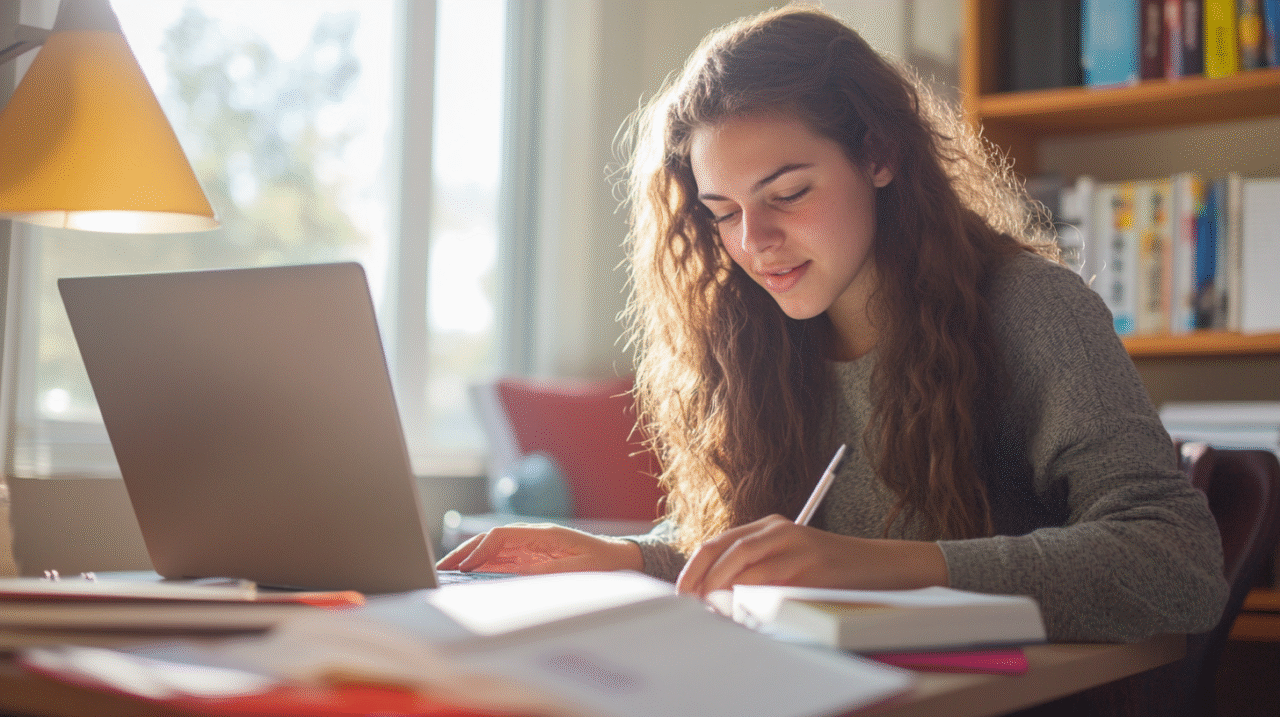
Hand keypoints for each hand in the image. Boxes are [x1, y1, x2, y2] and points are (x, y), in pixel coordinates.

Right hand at [436, 523, 643, 574]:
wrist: (620, 560)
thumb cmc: (602, 564)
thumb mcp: (577, 569)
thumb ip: (548, 571)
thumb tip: (516, 575)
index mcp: (542, 535)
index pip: (501, 536)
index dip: (479, 549)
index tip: (463, 566)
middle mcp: (531, 538)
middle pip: (490, 541)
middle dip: (464, 553)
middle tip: (440, 569)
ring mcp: (530, 548)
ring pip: (492, 552)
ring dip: (469, 562)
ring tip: (446, 575)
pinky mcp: (531, 559)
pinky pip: (502, 562)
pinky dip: (482, 569)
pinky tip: (468, 579)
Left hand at [675, 514, 947, 596]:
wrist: (878, 565)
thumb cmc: (829, 569)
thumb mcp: (789, 559)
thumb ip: (756, 569)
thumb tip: (714, 593)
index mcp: (770, 526)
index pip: (720, 542)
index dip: (696, 567)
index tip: (683, 590)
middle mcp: (779, 529)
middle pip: (726, 548)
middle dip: (701, 577)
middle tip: (689, 601)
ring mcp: (796, 545)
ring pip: (744, 563)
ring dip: (722, 588)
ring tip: (710, 607)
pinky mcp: (811, 565)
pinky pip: (772, 581)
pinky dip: (750, 595)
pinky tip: (741, 609)